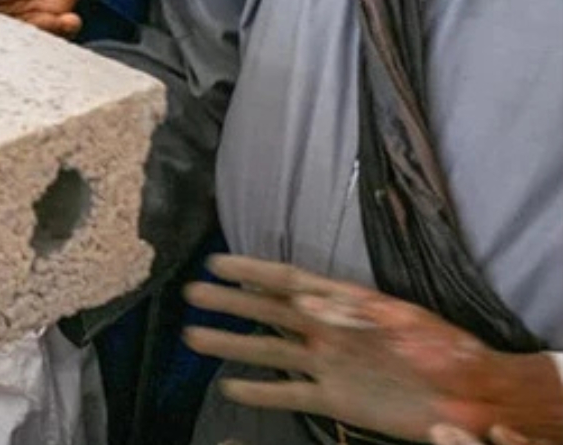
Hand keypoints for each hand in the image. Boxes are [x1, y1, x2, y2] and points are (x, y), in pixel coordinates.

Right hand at [183, 255, 562, 442]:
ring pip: (268, 351)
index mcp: (343, 302)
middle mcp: (326, 330)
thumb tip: (304, 296)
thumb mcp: (399, 318)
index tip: (216, 261)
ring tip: (193, 336)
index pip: (288, 280)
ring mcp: (327, 365)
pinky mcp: (334, 399)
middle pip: (268, 311)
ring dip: (231, 343)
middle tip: (191, 292)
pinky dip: (259, 391)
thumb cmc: (440, 347)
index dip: (252, 270)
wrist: (470, 392)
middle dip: (230, 302)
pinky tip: (229, 388)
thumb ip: (349, 309)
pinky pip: (288, 392)